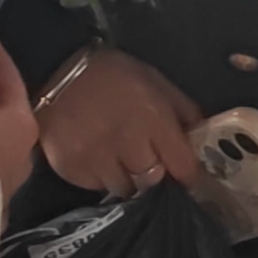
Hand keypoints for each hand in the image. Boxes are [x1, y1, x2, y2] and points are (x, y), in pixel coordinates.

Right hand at [33, 47, 206, 198]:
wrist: (56, 68)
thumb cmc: (113, 75)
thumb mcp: (157, 82)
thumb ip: (183, 112)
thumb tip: (201, 139)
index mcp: (153, 119)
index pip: (182, 166)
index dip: (188, 174)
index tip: (186, 175)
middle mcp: (126, 143)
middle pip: (153, 183)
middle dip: (155, 175)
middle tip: (148, 162)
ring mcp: (96, 159)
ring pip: (124, 189)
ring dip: (127, 179)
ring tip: (121, 160)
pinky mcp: (71, 169)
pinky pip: (96, 187)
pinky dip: (101, 178)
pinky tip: (97, 157)